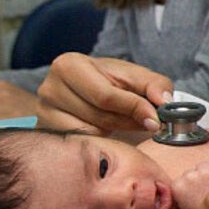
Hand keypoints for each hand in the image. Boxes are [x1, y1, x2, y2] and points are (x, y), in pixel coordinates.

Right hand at [36, 53, 172, 134]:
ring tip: (123, 122)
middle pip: (98, 116)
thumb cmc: (111, 81)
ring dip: (115, 131)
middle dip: (128, 121)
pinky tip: (105, 130)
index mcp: (69, 65)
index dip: (134, 108)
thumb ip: (155, 85)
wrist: (84, 90)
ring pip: (91, 132)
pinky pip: (81, 143)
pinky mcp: (45, 131)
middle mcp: (49, 88)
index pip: (105, 95)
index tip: (155, 120)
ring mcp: (43, 112)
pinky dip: (99, 138)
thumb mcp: (135, 78)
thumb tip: (165, 101)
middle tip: (147, 123)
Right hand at [171, 160, 208, 208]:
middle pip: (193, 169)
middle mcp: (188, 177)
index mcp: (176, 186)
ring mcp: (203, 172)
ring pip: (204, 165)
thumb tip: (181, 178)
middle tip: (206, 190)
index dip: (190, 184)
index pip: (182, 176)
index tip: (195, 193)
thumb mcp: (183, 204)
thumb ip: (181, 189)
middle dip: (199, 177)